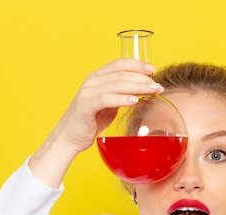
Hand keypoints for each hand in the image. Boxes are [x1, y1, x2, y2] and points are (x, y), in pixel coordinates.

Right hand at [48, 58, 163, 152]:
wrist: (67, 139)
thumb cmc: (88, 122)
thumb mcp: (107, 106)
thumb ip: (119, 96)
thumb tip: (140, 92)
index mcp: (96, 78)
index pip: (118, 64)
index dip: (136, 64)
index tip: (152, 69)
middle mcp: (91, 82)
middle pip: (120, 74)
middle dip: (142, 78)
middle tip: (158, 85)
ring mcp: (87, 93)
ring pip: (116, 84)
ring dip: (137, 86)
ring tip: (152, 91)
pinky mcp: (85, 107)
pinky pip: (106, 99)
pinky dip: (122, 98)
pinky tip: (135, 100)